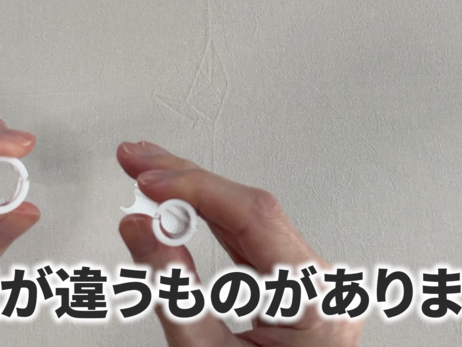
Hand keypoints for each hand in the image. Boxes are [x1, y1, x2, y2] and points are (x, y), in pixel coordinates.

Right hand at [117, 142, 362, 346]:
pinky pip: (254, 239)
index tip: (148, 180)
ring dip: (196, 193)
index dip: (194, 189)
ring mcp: (314, 285)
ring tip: (148, 176)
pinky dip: (212, 220)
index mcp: (315, 301)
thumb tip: (142, 229)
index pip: (252, 216)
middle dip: (187, 179)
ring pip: (252, 217)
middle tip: (137, 160)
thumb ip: (172, 290)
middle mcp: (324, 286)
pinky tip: (181, 206)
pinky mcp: (297, 288)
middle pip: (252, 207)